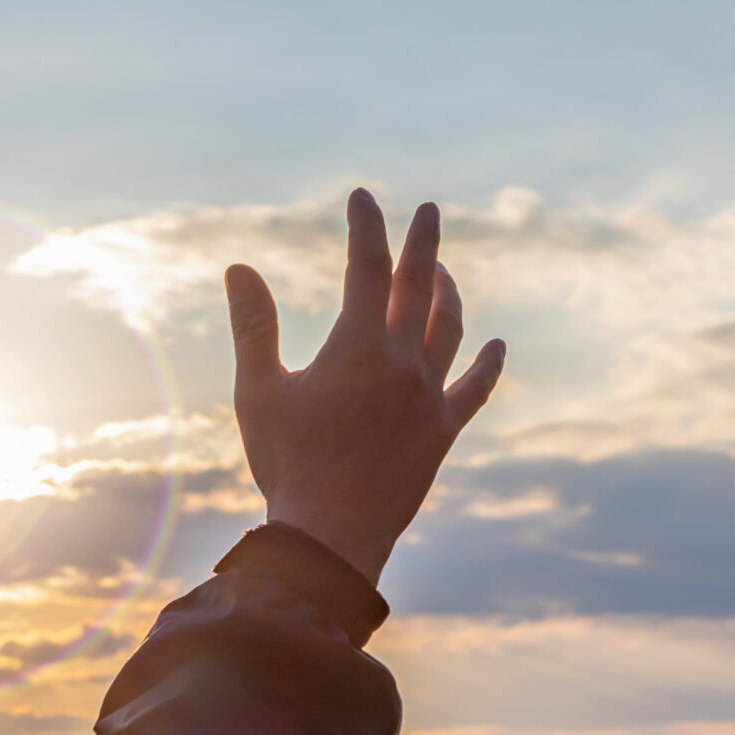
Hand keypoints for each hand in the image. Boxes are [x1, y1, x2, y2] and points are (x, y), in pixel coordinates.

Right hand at [227, 189, 505, 583]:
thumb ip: (253, 326)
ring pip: (448, 328)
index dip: (365, 226)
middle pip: (419, 285)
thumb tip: (239, 268)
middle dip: (423, 242)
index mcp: (356, 347)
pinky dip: (486, 365)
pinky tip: (495, 346)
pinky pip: (474, 390)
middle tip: (429, 211)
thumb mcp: (257, 392)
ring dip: (448, 292)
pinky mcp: (442, 431)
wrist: (330, 535)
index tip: (362, 199)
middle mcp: (402, 362)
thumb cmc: (286, 464)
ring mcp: (428, 396)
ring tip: (444, 271)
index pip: (366, 266)